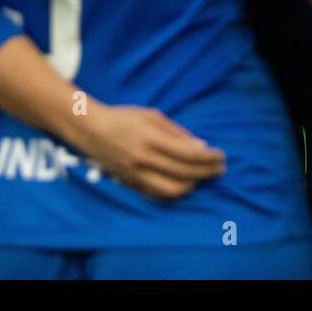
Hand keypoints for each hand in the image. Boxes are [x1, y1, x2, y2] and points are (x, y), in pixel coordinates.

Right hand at [71, 102, 225, 199]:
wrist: (89, 130)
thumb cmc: (124, 118)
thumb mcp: (152, 115)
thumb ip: (177, 132)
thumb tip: (202, 147)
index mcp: (150, 138)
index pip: (188, 154)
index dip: (209, 158)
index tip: (221, 156)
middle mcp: (143, 159)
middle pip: (183, 173)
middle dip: (206, 172)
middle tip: (220, 169)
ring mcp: (135, 175)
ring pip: (171, 190)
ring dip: (192, 185)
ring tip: (203, 177)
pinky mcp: (129, 184)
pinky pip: (157, 195)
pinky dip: (174, 192)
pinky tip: (184, 184)